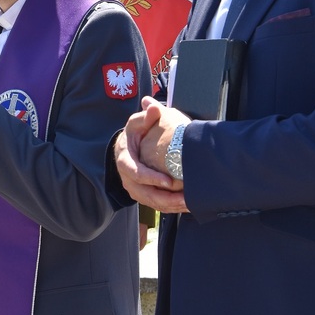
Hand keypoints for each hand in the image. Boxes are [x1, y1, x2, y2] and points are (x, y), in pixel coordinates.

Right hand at [115, 96, 187, 212]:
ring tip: (189, 203)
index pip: (136, 173)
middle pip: (146, 194)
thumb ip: (145, 116)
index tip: (169, 182)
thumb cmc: (134, 134)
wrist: (127, 148)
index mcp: (125, 160)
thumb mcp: (136, 123)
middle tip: (185, 198)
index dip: (151, 179)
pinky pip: (157, 205)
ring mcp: (135, 189)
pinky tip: (186, 205)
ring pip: (153, 203)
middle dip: (166, 198)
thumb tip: (154, 107)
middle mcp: (128, 178)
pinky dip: (171, 207)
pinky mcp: (144, 195)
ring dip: (171, 205)